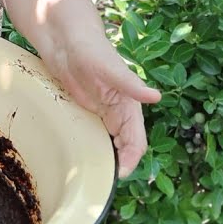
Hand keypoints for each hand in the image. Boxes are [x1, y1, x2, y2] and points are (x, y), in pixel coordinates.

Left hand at [39, 39, 161, 178]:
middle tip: (101, 182)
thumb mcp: (111, 69)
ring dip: (105, 159)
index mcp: (129, 107)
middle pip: (123, 148)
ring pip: (109, 144)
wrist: (66, 41)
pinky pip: (93, 135)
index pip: (136, 142)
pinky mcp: (86, 111)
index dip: (130, 160)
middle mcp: (118, 113)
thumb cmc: (92, 50)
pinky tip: (81, 158)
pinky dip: (90, 148)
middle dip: (117, 165)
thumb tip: (156, 96)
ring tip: (93, 177)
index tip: (118, 175)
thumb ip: (131, 84)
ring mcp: (102, 114)